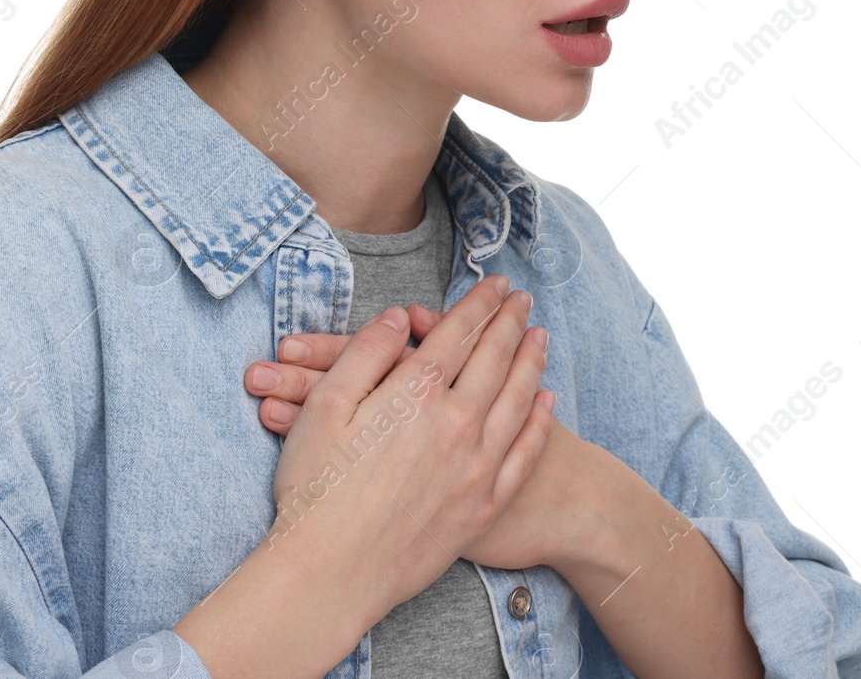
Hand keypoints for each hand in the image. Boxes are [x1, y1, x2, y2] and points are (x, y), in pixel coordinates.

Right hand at [247, 297, 589, 571]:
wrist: (330, 575)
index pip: (457, 334)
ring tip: (540, 335)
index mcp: (414, 395)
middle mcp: (455, 425)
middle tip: (523, 298)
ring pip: (516, 400)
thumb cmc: (315, 490)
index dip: (478, 304)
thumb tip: (400, 318)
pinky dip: (538, 422)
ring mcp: (474, 467)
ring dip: (531, 362)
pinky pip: (522, 454)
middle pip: (493, 359)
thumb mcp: (323, 408)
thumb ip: (365, 354)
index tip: (495, 284)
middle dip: (510, 322)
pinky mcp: (482, 506)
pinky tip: (544, 402)